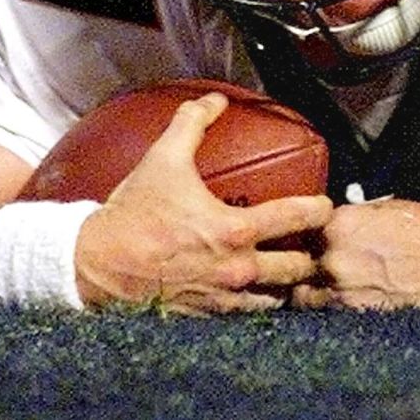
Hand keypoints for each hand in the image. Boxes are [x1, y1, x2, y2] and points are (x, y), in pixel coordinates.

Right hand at [73, 92, 332, 313]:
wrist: (92, 265)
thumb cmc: (132, 213)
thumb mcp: (163, 158)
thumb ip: (193, 122)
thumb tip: (214, 99)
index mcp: (234, 231)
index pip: (295, 218)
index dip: (318, 210)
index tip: (326, 205)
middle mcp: (235, 270)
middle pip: (296, 270)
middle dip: (308, 257)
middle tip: (310, 245)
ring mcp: (221, 300)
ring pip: (274, 300)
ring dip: (284, 287)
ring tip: (288, 274)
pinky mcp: (203, 320)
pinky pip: (244, 319)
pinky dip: (255, 307)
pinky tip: (254, 295)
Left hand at [290, 199, 419, 308]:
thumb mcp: (393, 208)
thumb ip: (356, 218)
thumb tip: (333, 224)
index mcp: (343, 223)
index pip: (300, 227)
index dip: (305, 233)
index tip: (310, 237)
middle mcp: (335, 260)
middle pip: (295, 266)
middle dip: (304, 265)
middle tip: (319, 265)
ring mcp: (343, 296)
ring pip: (304, 298)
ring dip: (313, 292)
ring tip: (333, 288)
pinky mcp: (356, 323)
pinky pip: (326, 319)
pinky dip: (330, 313)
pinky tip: (348, 305)